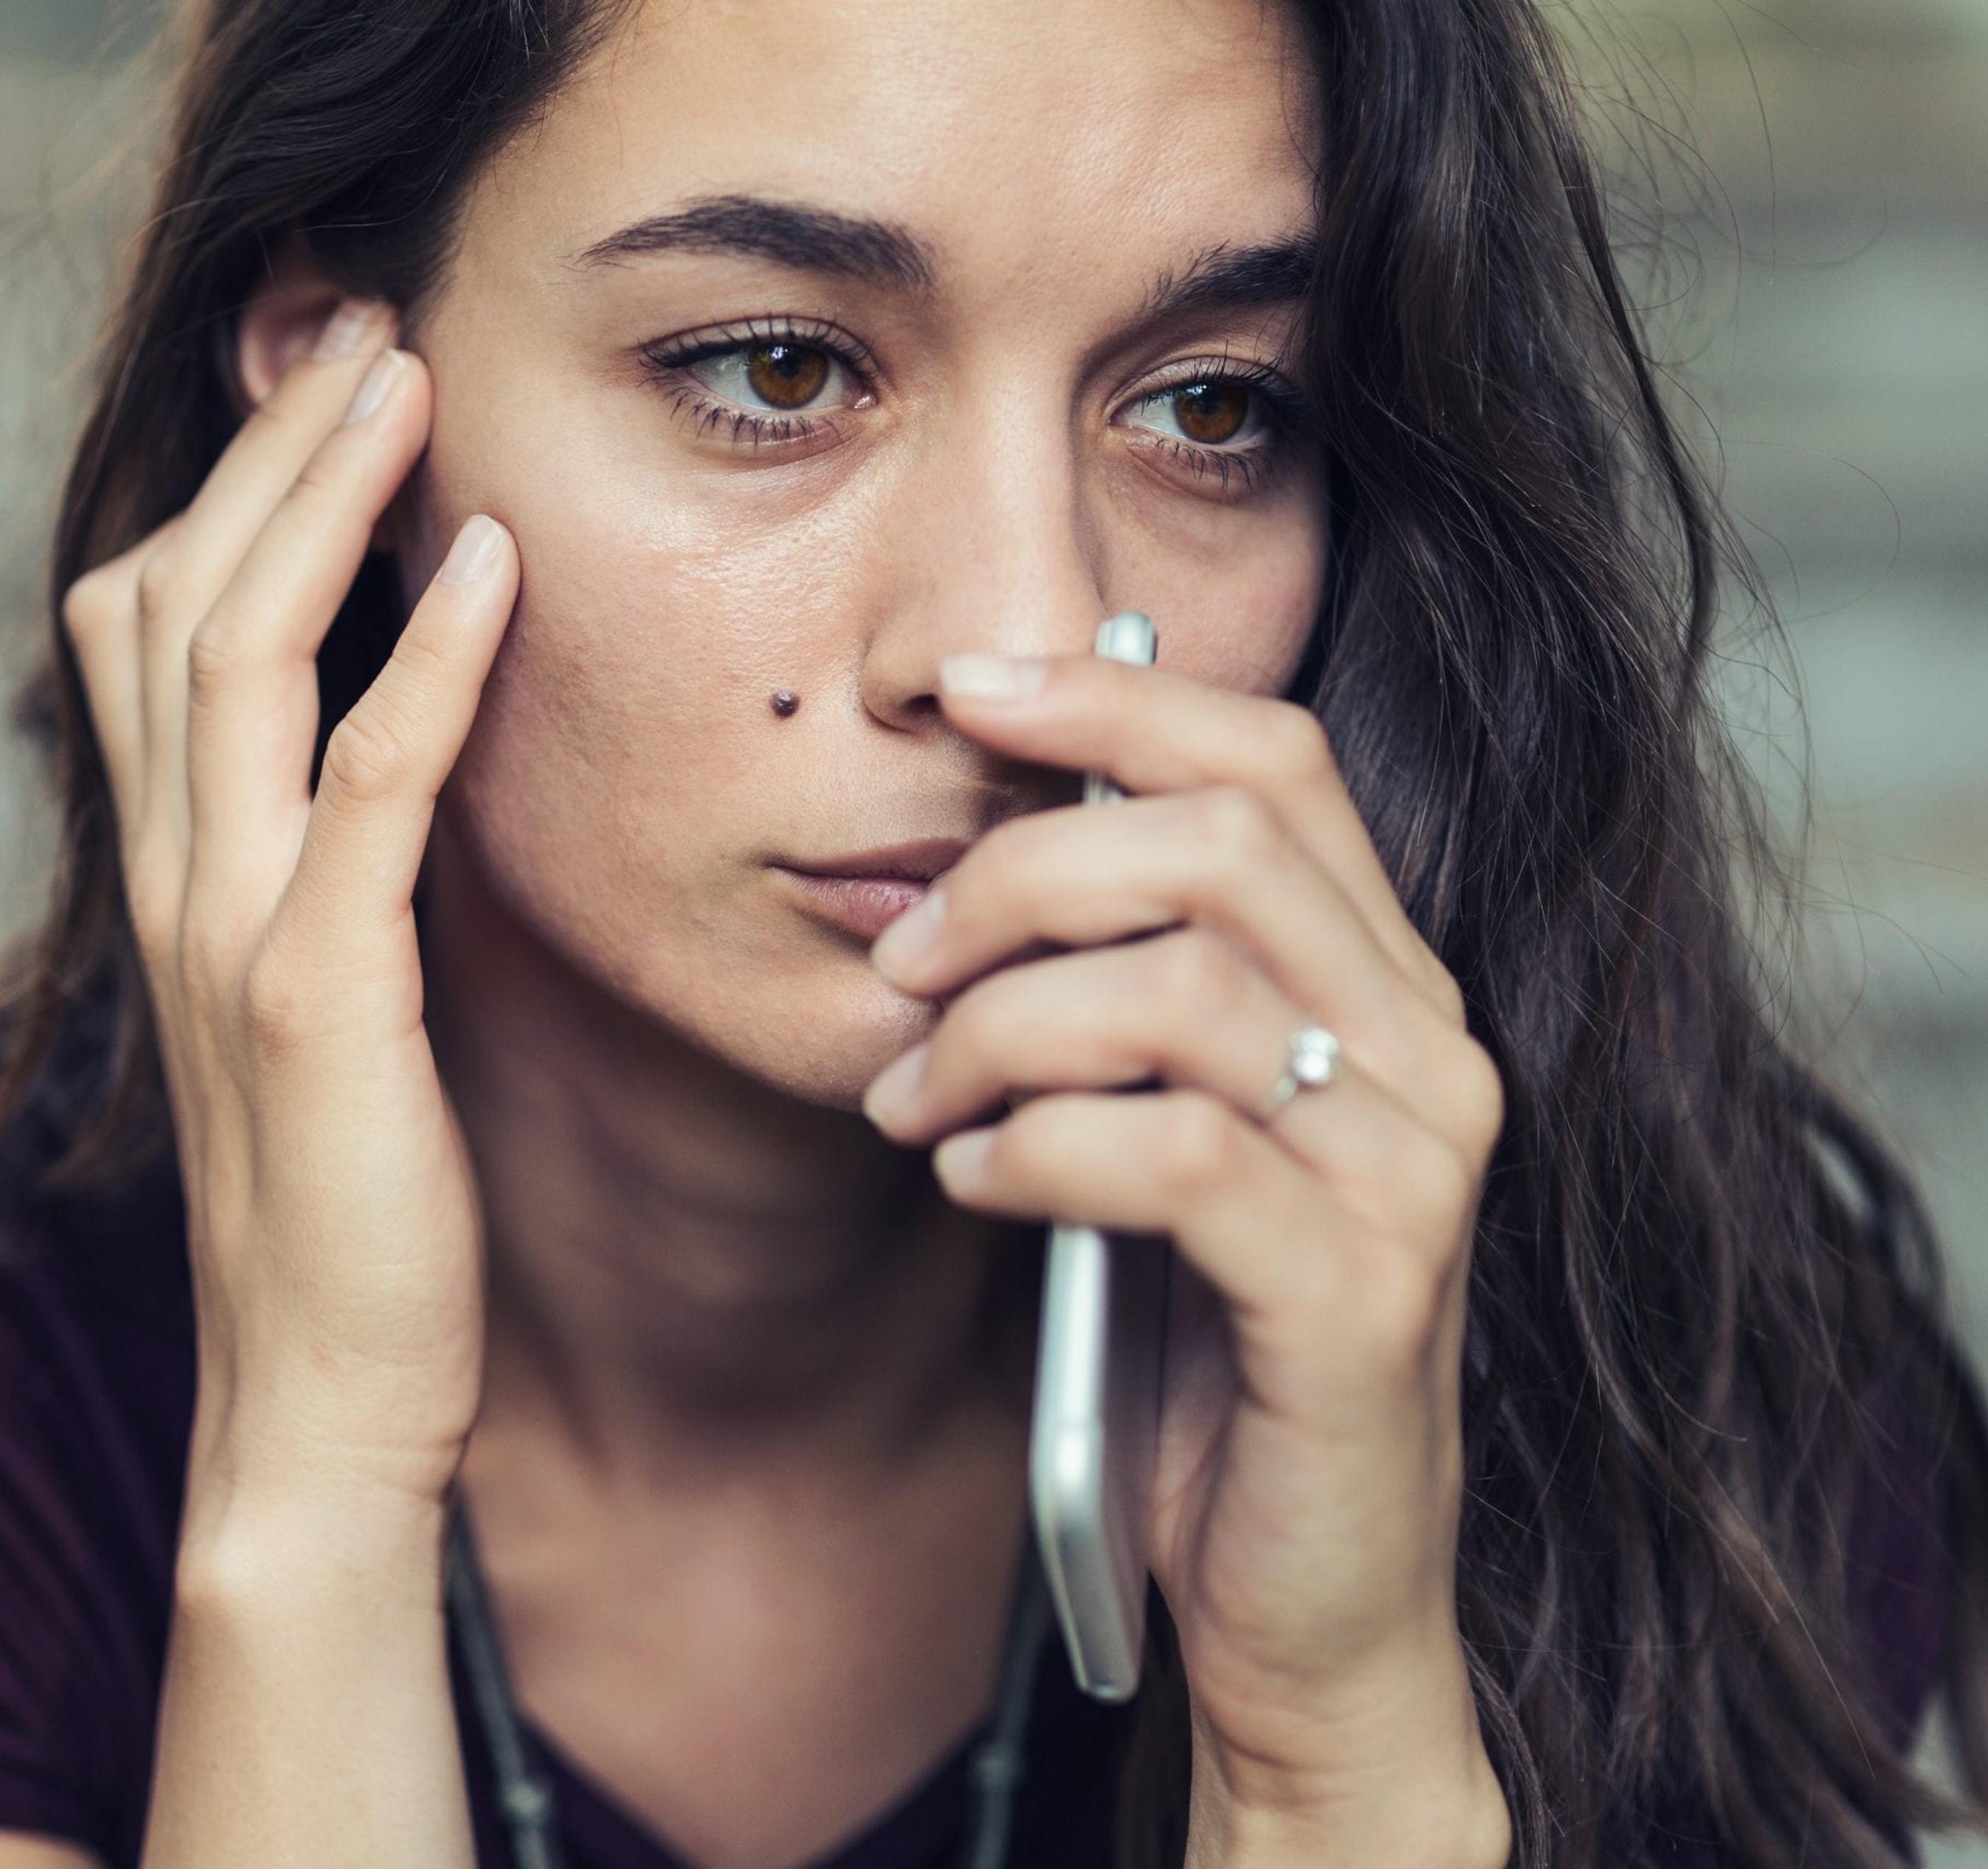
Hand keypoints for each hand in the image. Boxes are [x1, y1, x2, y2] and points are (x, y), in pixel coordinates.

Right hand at [62, 299, 517, 1521]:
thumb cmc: (345, 1204)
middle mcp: (173, 882)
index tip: (311, 389)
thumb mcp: (313, 1003)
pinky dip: (427, 663)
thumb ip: (323, 867)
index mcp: (173, 876)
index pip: (149, 630)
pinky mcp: (315, 1000)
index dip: (219, 492)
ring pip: (240, 656)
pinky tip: (491, 562)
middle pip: (174, 599)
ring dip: (323, 500)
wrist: (321, 1403)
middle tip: (359, 325)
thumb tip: (395, 744)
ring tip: (402, 376)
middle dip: (262, 450)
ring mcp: (230, 934)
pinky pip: (364, 789)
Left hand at [859, 650, 1511, 1865]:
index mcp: (1382, 989)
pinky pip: (1169, 1154)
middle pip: (1216, 846)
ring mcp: (1409, 1175)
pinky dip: (1034, 1145)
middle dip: (1017, 877)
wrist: (1309, 1601)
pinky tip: (968, 1180)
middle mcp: (1427, 1054)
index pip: (1275, 763)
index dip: (1112, 702)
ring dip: (995, 1027)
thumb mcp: (1161, 1137)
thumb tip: (964, 859)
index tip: (959, 688)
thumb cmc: (1210, 1352)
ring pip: (1179, 989)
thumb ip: (1117, 998)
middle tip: (900, 966)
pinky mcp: (1361, 1296)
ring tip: (912, 1101)